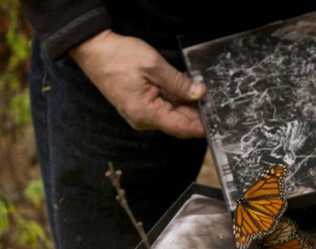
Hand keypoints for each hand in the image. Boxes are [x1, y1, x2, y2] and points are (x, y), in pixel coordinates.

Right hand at [69, 29, 206, 138]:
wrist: (93, 50)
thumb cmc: (118, 57)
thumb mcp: (153, 66)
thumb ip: (179, 83)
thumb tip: (200, 93)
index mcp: (146, 113)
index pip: (181, 128)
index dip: (201, 126)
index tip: (217, 122)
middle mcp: (143, 119)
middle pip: (178, 124)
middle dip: (197, 116)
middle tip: (216, 105)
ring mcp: (141, 114)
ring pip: (172, 116)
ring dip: (188, 108)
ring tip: (205, 97)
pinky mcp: (140, 107)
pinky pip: (164, 109)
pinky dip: (177, 102)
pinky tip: (189, 93)